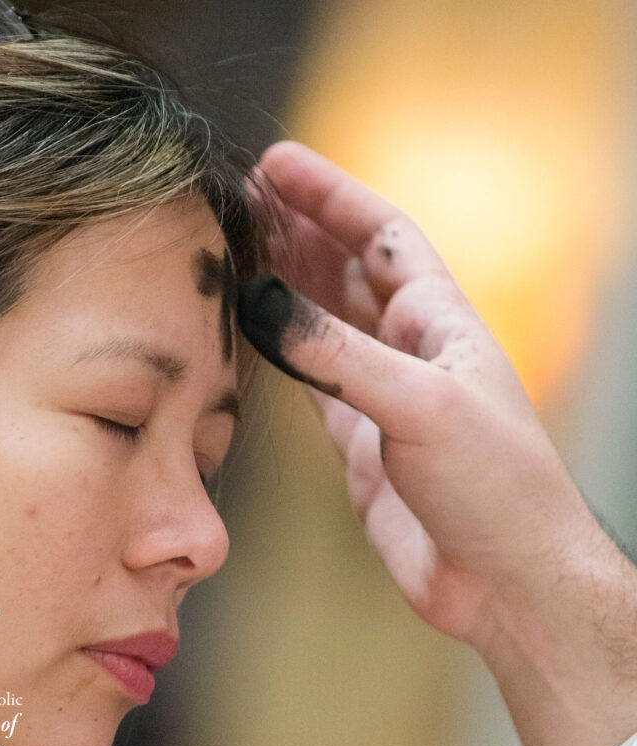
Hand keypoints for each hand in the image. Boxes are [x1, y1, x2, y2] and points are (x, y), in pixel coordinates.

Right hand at [238, 140, 636, 745]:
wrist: (503, 580)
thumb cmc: (493, 486)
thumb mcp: (417, 405)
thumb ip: (336, 355)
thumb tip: (260, 302)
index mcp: (440, 322)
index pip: (382, 235)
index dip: (331, 195)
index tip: (277, 165)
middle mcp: (410, 349)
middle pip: (347, 269)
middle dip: (300, 230)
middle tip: (243, 200)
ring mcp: (382, 393)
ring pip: (325, 321)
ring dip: (287, 284)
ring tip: (242, 250)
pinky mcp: (360, 438)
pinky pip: (312, 378)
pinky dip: (283, 351)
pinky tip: (258, 330)